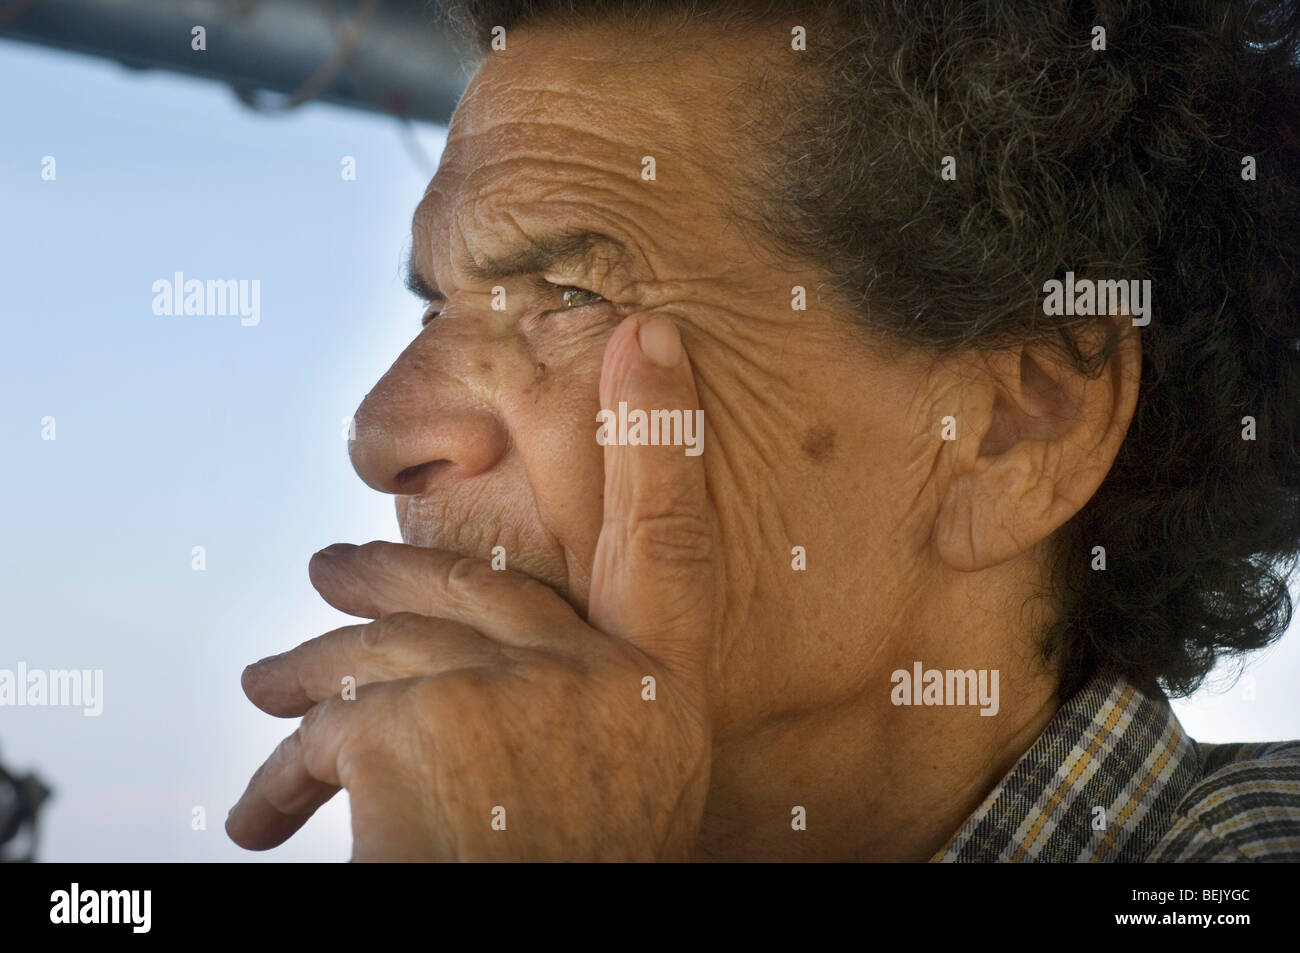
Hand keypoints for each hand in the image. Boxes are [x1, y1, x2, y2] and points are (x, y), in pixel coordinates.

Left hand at [226, 314, 717, 859]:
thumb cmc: (564, 875)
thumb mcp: (603, 791)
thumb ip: (574, 701)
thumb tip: (493, 638)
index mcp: (664, 699)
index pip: (672, 548)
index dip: (661, 437)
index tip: (650, 334)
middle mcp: (610, 686)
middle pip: (485, 591)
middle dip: (390, 579)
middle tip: (326, 572)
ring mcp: (523, 699)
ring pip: (388, 649)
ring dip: (311, 677)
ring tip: (264, 686)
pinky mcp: (427, 726)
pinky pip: (333, 726)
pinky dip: (285, 778)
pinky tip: (262, 815)